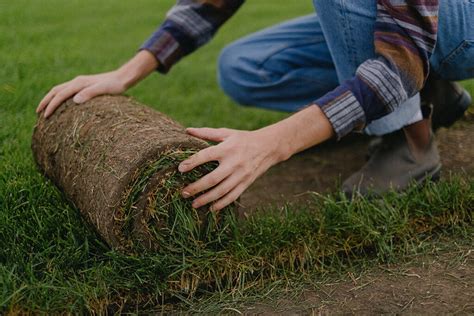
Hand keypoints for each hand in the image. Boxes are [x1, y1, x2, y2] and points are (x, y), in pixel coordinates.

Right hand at [36, 50, 157, 117]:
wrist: (123, 78)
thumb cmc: (115, 86)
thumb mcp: (104, 90)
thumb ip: (90, 94)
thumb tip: (75, 100)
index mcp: (79, 83)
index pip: (60, 95)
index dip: (51, 105)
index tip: (45, 116)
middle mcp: (77, 81)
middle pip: (55, 91)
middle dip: (46, 102)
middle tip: (38, 113)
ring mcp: (80, 83)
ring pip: (60, 90)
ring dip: (51, 99)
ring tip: (45, 110)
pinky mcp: (84, 86)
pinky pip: (67, 91)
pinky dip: (59, 97)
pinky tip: (61, 105)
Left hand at [178, 127, 286, 210]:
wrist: (269, 146)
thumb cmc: (243, 139)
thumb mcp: (226, 133)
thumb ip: (207, 133)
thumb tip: (187, 130)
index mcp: (226, 148)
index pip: (205, 156)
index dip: (192, 162)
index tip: (180, 169)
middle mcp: (234, 163)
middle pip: (212, 179)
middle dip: (196, 187)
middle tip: (183, 192)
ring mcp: (241, 175)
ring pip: (222, 191)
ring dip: (206, 199)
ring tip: (194, 204)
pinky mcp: (246, 183)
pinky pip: (233, 196)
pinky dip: (222, 204)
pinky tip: (211, 208)